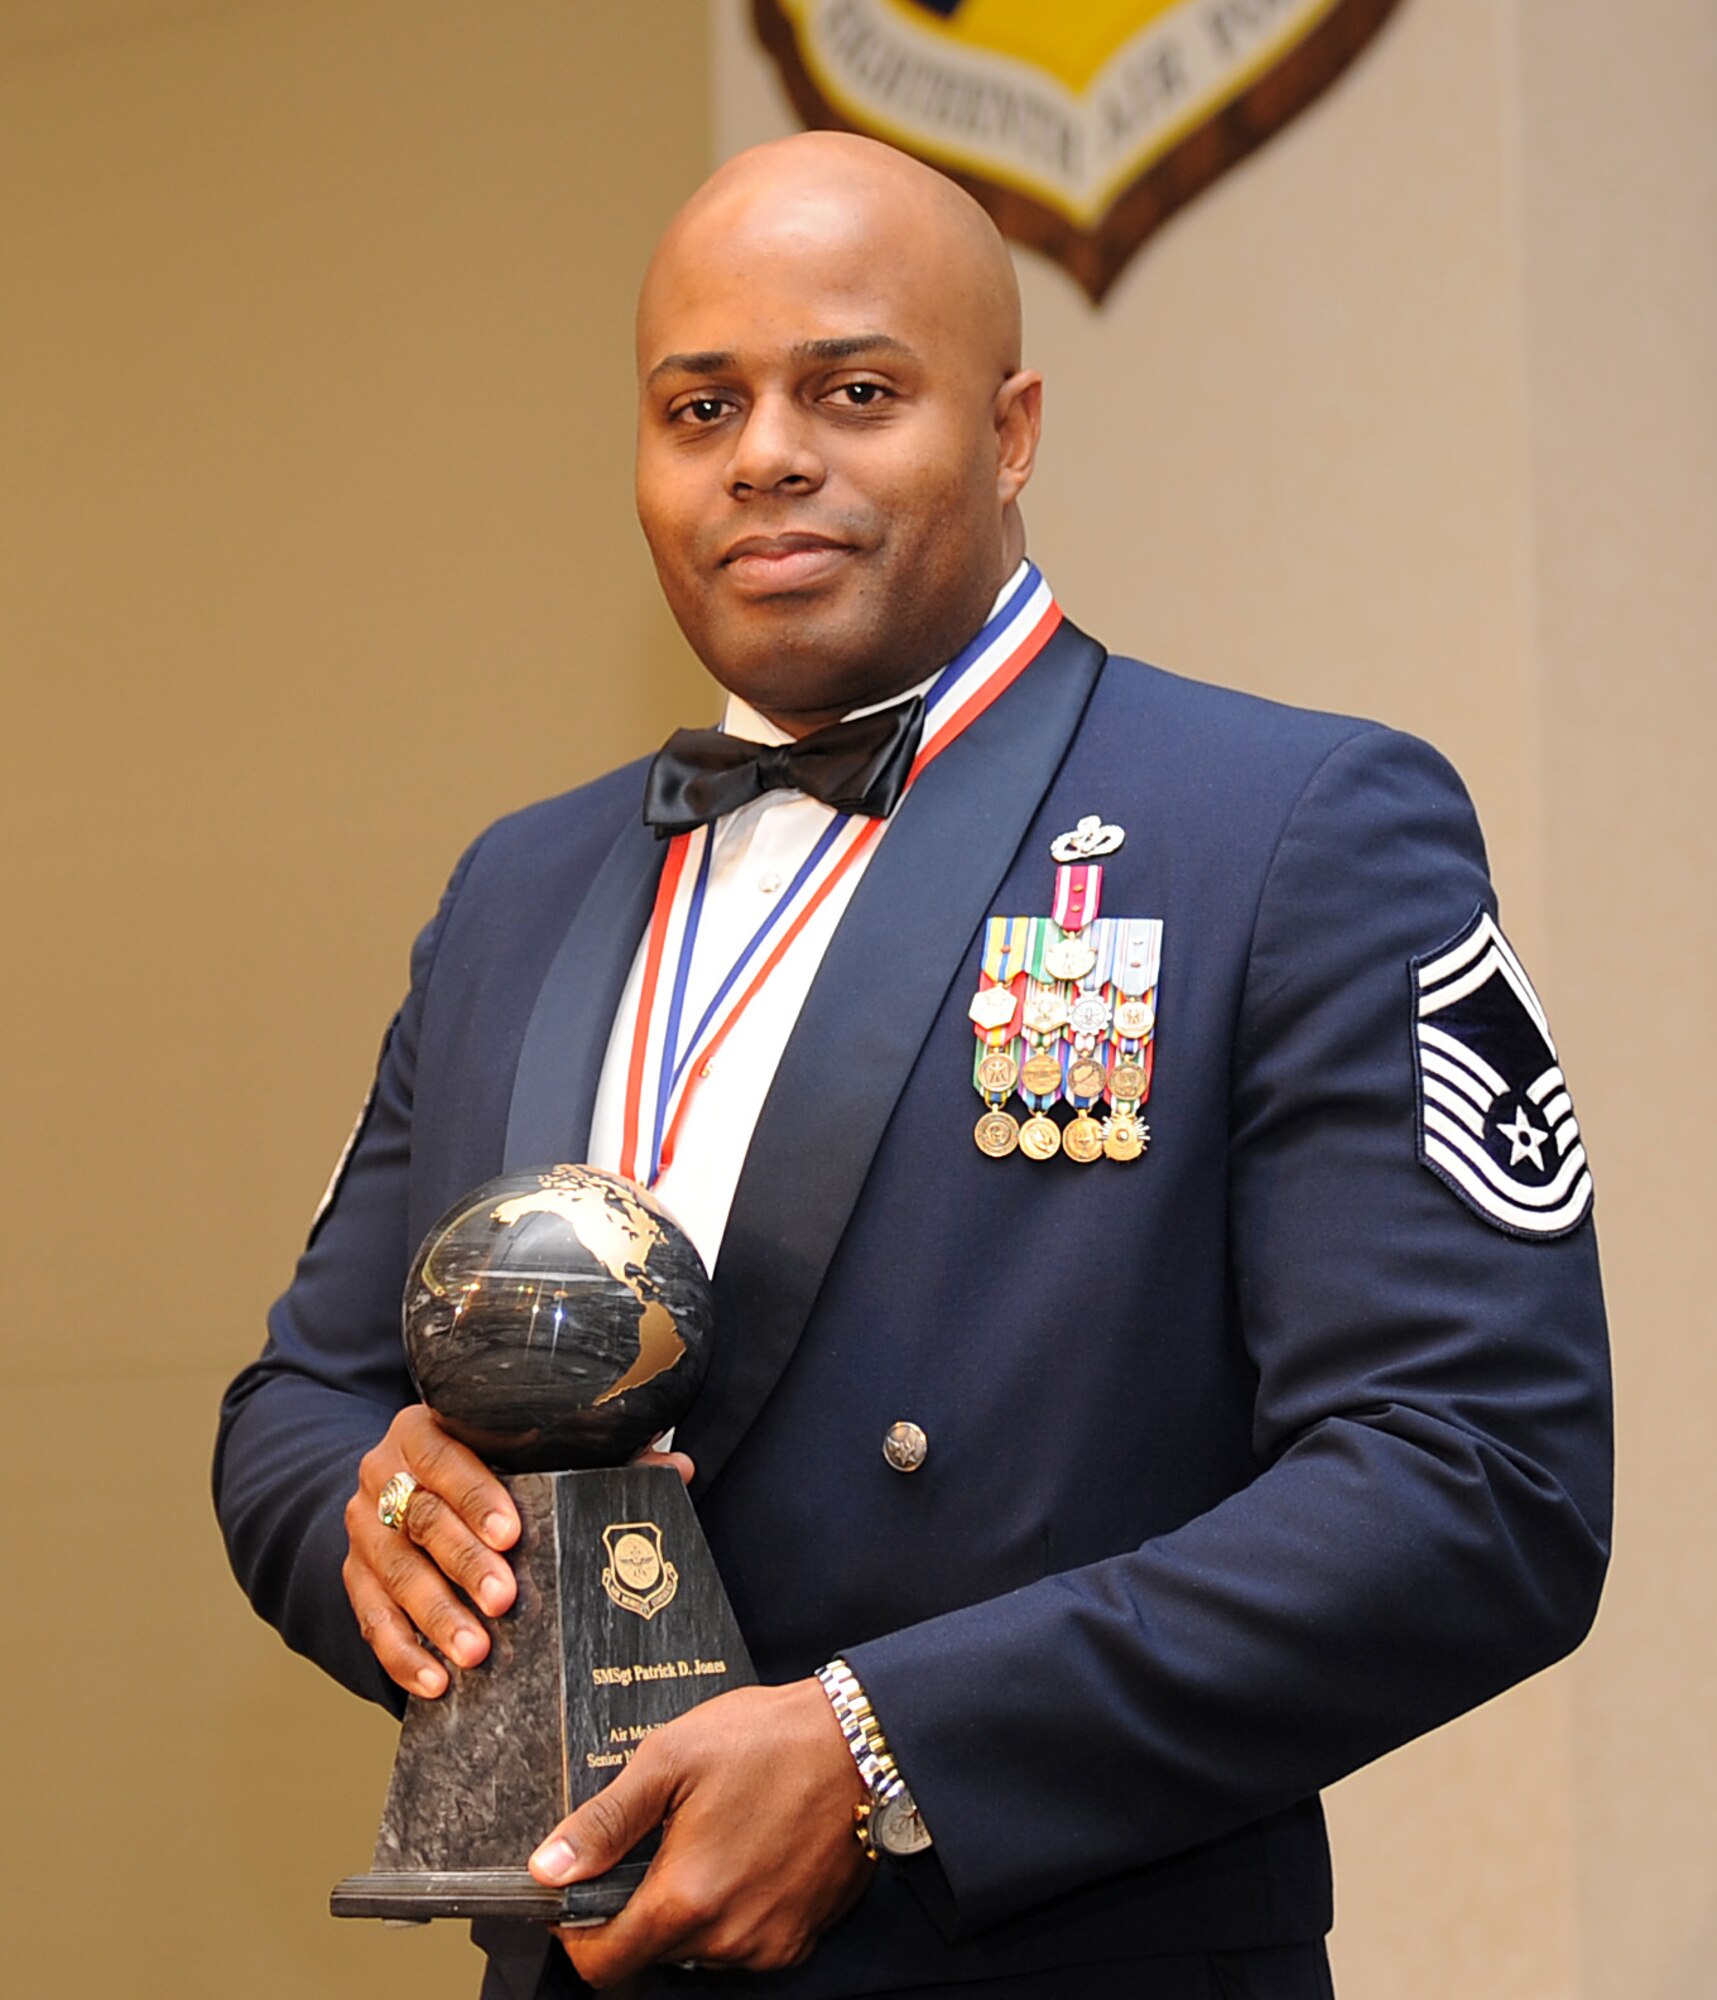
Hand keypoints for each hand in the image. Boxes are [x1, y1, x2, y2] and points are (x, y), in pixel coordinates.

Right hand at [343, 1415, 695, 1697]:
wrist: (411, 1481)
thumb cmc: (494, 1465)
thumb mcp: (536, 1452)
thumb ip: (602, 1458)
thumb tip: (678, 1471)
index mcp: (427, 1427)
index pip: (446, 1454)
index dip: (477, 1494)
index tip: (512, 1534)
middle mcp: (386, 1472)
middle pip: (421, 1518)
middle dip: (463, 1564)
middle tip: (503, 1601)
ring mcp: (365, 1527)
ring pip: (394, 1572)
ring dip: (435, 1616)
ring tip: (475, 1652)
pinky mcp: (354, 1575)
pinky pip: (370, 1618)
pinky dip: (402, 1653)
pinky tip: (436, 1680)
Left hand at [529, 1678, 872, 1985]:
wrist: (862, 1742)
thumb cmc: (769, 1741)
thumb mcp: (671, 1759)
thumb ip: (605, 1821)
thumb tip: (549, 1867)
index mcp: (686, 1898)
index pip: (602, 1963)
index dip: (576, 1932)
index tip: (575, 1898)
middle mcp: (727, 1938)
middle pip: (649, 1953)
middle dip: (637, 1908)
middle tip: (655, 1843)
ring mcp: (768, 1943)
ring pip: (697, 1949)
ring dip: (688, 1909)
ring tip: (707, 1840)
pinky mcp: (800, 1937)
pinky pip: (743, 1942)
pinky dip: (731, 1911)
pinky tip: (743, 1855)